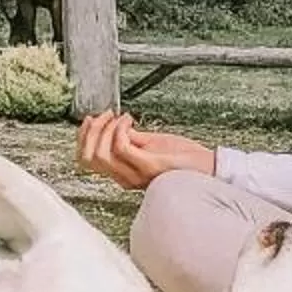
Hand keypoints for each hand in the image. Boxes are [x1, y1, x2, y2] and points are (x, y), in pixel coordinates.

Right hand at [75, 111, 216, 190]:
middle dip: (91, 130)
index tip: (90, 119)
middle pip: (89, 157)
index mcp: (122, 173)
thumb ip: (130, 140)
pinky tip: (130, 120)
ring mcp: (136, 173)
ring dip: (106, 128)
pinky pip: (121, 147)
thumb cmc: (183, 158)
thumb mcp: (150, 145)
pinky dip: (120, 128)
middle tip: (105, 114)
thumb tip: (113, 126)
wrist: (208, 168)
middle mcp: (125, 177)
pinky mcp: (149, 166)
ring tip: (120, 117)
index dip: (82, 137)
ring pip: (101, 153)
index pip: (86, 160)